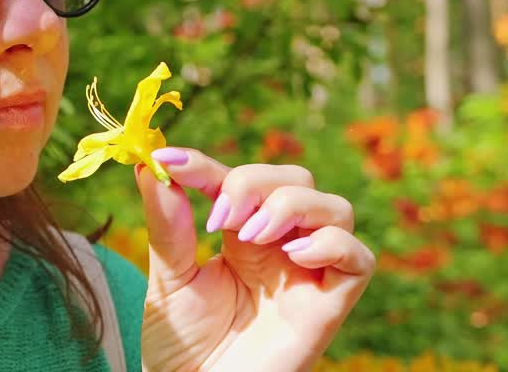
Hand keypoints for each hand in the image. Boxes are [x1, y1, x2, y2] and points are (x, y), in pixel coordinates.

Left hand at [135, 148, 375, 371]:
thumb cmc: (181, 346)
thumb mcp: (168, 278)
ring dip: (292, 205)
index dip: (206, 164)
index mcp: (242, 236)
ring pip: (336, 208)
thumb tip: (148, 165)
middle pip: (296, 180)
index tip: (166, 161)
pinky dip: (333, 242)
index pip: (239, 179)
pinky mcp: (328, 308)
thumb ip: (166, 224)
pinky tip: (292, 254)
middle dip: (255, 182)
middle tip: (219, 215)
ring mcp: (308, 277)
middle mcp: (282, 249)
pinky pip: (359, 260)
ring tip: (251, 234)